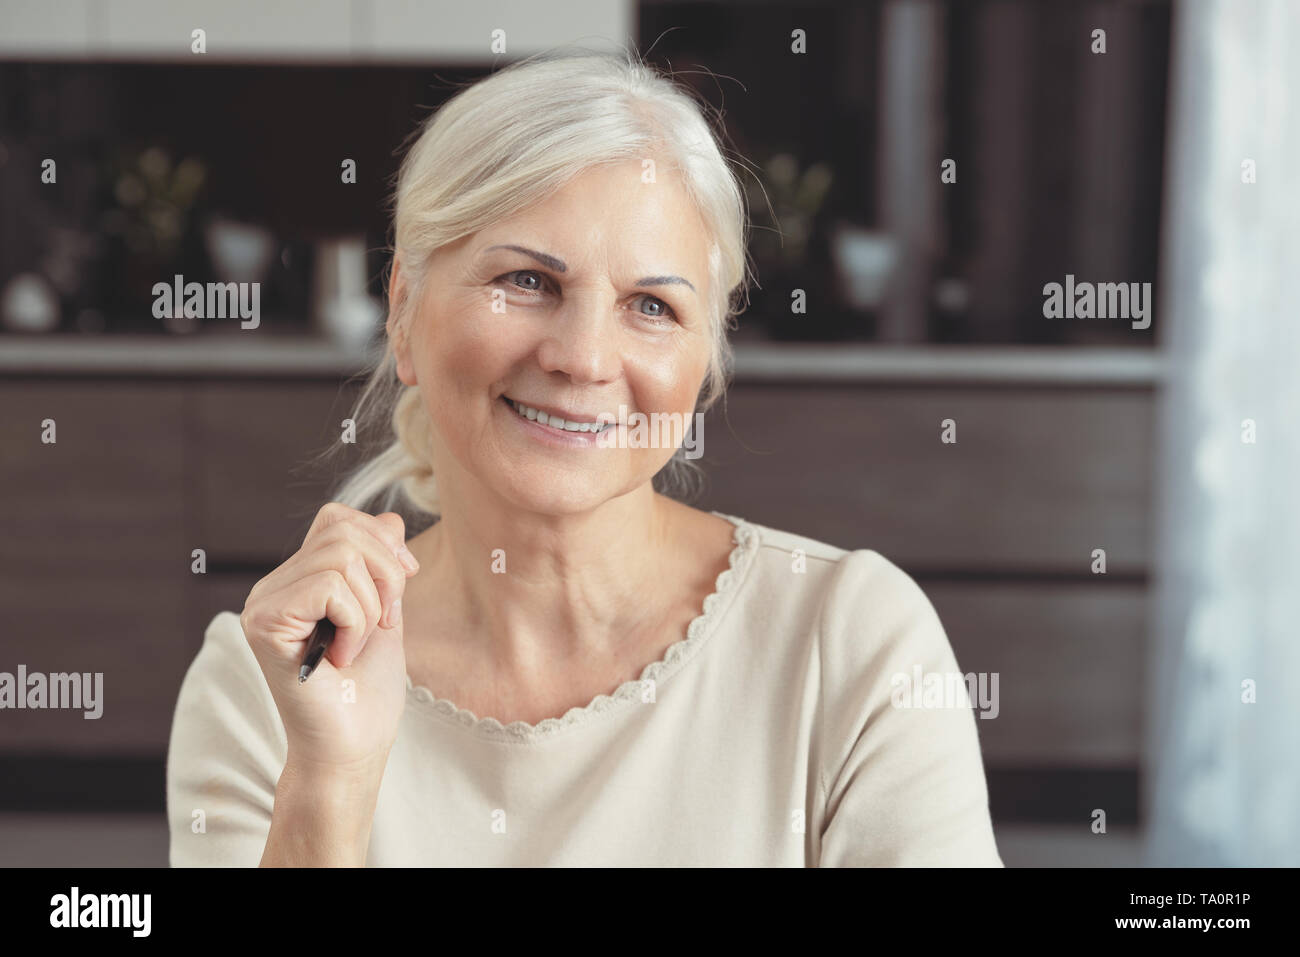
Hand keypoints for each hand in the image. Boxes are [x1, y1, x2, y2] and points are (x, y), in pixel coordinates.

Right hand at [239, 503, 418, 778]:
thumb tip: (390, 519)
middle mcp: (272, 586)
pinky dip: (355, 623)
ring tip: (357, 646)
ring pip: (341, 556)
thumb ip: (384, 566)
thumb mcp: (386, 611)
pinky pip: (329, 587)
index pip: (338, 519)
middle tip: (383, 624)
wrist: (353, 747)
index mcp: (298, 579)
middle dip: (387, 574)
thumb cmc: (367, 691)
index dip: (381, 541)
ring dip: (372, 606)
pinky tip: (341, 658)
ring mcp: (262, 603)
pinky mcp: (263, 624)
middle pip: (344, 530)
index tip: (401, 585)